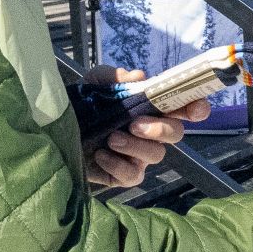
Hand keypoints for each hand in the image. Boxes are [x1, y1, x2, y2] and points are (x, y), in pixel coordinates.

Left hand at [83, 67, 209, 187]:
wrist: (56, 130)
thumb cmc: (82, 106)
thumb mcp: (93, 83)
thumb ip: (112, 76)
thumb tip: (138, 76)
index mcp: (150, 109)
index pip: (182, 108)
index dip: (196, 108)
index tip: (195, 109)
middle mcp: (150, 133)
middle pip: (176, 134)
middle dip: (160, 129)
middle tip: (135, 125)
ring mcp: (138, 156)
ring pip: (156, 155)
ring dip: (135, 146)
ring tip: (111, 138)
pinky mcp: (123, 175)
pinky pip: (132, 175)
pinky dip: (117, 164)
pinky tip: (101, 155)